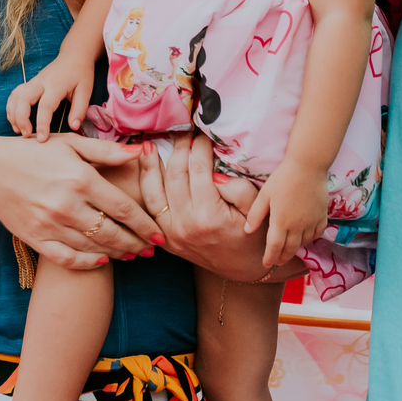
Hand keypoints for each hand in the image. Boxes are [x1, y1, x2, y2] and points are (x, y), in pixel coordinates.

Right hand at [0, 132, 161, 270]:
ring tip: (132, 254)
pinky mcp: (36, 238)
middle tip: (150, 250)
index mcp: (81, 179)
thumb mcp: (71, 143)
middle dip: (136, 243)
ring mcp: (51, 224)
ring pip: (93, 248)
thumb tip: (138, 152)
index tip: (159, 235)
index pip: (123, 208)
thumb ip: (106, 151)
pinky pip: (67, 258)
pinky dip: (87, 263)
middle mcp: (68, 205)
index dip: (145, 224)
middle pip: (112, 233)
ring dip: (116, 253)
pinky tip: (101, 261)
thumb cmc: (33, 152)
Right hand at [5, 55, 92, 141]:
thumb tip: (73, 127)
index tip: (42, 139)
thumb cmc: (81, 74)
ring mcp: (33, 81)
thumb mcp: (86, 90)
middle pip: (23, 99)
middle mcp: (41, 82)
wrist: (74, 55)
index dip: (42, 124)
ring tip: (18, 130)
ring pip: (15, 96)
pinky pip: (15, 94)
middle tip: (26, 135)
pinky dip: (11, 107)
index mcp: (56, 85)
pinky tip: (15, 120)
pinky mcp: (29, 83)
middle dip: (21, 119)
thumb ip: (79, 110)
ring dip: (13, 114)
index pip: (45, 106)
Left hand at [136, 133, 305, 283]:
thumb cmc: (254, 236)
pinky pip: (150, 210)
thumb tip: (214, 171)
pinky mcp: (166, 240)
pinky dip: (145, 189)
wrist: (245, 270)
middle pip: (174, 176)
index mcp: (208, 217)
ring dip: (150, 166)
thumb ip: (238, 188)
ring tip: (149, 144)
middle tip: (184, 131)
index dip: (200, 146)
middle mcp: (185, 226)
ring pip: (153, 193)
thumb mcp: (256, 210)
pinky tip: (145, 171)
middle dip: (178, 148)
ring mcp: (172, 235)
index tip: (203, 131)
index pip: (198, 169)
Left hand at [245, 158, 327, 268]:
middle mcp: (297, 226)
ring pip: (303, 243)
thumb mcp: (265, 194)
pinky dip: (310, 239)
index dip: (270, 258)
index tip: (266, 264)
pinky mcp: (322, 216)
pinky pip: (317, 234)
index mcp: (281, 221)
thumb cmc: (283, 178)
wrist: (308, 165)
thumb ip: (256, 214)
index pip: (274, 247)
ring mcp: (311, 222)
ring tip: (289, 249)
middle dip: (282, 258)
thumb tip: (246, 231)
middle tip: (276, 261)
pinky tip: (305, 236)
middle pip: (290, 249)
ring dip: (295, 248)